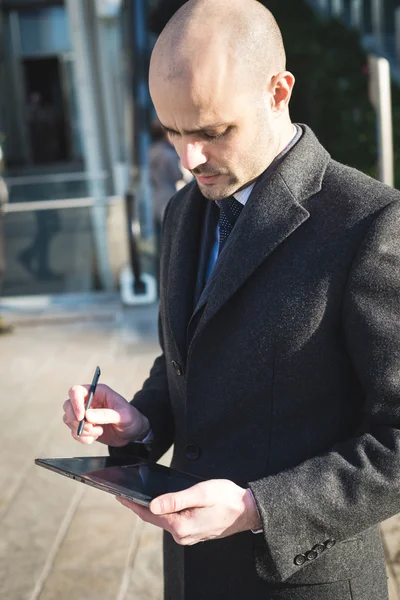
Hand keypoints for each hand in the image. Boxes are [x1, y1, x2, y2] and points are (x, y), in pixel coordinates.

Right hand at [63, 383, 149, 446]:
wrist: (133, 432)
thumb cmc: (131, 418)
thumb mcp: (123, 415)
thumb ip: (106, 415)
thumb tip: (87, 415)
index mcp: (98, 392)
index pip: (76, 391)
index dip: (75, 403)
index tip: (82, 416)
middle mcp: (89, 401)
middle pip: (68, 406)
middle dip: (76, 419)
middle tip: (90, 427)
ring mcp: (85, 414)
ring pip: (69, 420)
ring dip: (81, 430)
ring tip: (98, 432)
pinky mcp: (84, 426)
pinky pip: (74, 432)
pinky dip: (82, 437)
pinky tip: (95, 437)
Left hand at [116, 479, 261, 543]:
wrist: (247, 511)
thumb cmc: (227, 498)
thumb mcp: (200, 493)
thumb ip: (175, 500)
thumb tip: (152, 505)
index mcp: (181, 526)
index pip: (149, 515)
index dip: (133, 504)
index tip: (119, 495)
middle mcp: (182, 536)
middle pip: (154, 519)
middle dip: (139, 506)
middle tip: (124, 494)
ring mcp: (188, 536)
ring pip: (163, 521)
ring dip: (151, 510)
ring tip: (138, 497)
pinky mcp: (193, 533)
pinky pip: (173, 522)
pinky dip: (164, 513)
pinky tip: (160, 504)